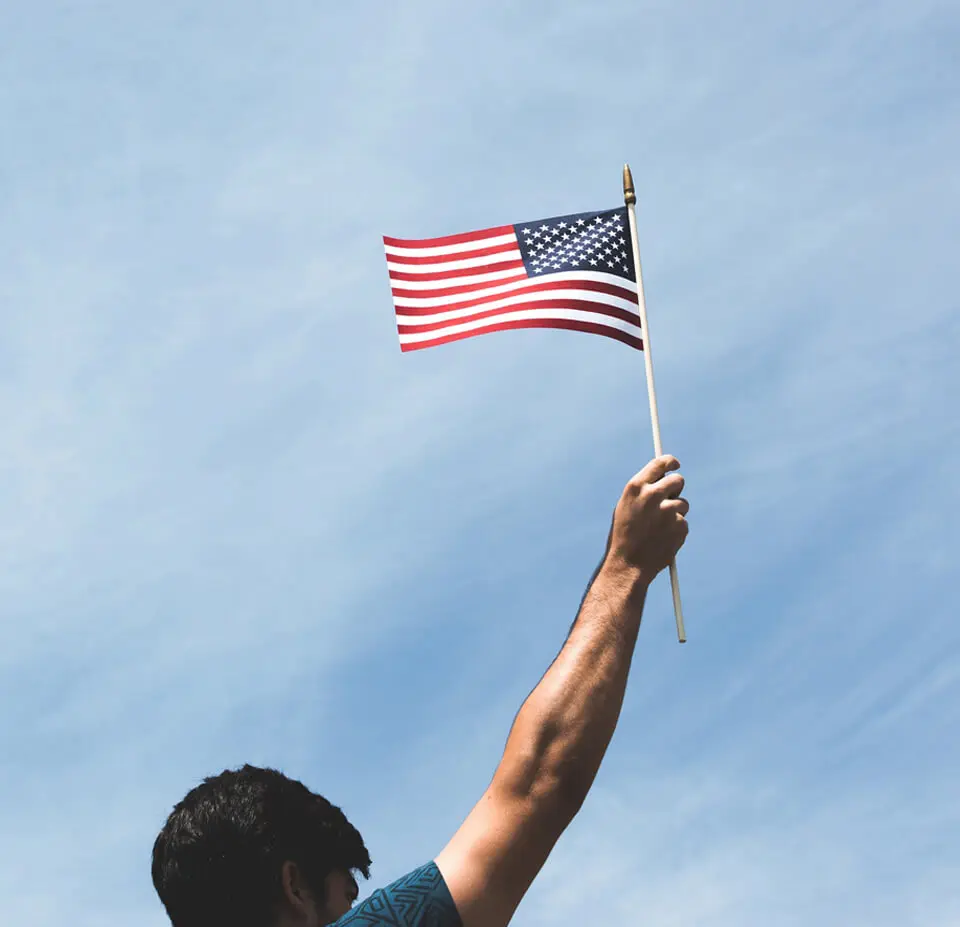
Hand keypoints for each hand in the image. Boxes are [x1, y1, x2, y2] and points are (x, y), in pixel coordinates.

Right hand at [606, 455, 688, 580]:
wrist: (627, 565)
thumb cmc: (623, 535)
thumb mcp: (626, 507)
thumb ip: (644, 492)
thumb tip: (663, 479)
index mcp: (636, 487)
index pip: (660, 463)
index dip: (670, 462)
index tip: (675, 464)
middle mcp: (653, 495)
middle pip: (678, 480)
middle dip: (676, 488)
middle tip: (670, 498)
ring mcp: (669, 511)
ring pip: (682, 504)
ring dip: (675, 513)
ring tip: (658, 529)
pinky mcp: (680, 526)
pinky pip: (683, 522)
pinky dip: (676, 530)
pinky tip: (662, 539)